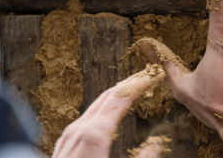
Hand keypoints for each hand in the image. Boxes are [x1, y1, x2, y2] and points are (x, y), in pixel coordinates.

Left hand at [52, 64, 170, 157]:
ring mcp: (69, 135)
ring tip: (132, 91)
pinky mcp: (65, 143)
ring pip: (97, 104)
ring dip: (116, 95)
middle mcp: (79, 128)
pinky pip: (88, 116)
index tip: (152, 75)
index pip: (120, 97)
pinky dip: (104, 108)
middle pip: (108, 95)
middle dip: (128, 84)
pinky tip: (110, 113)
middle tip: (146, 77)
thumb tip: (157, 146)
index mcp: (94, 134)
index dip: (138, 84)